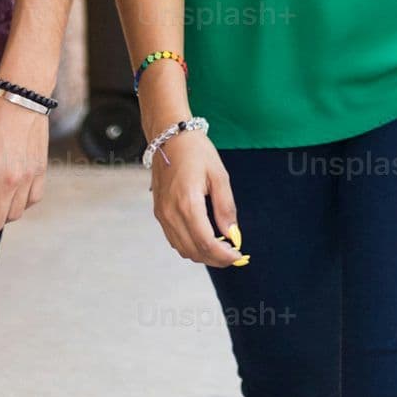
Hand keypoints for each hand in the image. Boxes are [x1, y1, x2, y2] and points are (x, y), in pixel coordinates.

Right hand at [148, 126, 245, 267]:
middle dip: (215, 259)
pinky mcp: (159, 213)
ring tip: (222, 249)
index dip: (223, 255)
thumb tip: (233, 235)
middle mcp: (170, 213)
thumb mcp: (219, 176)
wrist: (169, 138)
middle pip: (193, 251)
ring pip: (182, 249)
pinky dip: (190, 246)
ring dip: (202, 255)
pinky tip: (205, 239)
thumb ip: (225, 207)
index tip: (238, 256)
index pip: (205, 242)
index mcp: (187, 203)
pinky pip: (174, 239)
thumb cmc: (196, 152)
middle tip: (233, 256)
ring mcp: (162, 215)